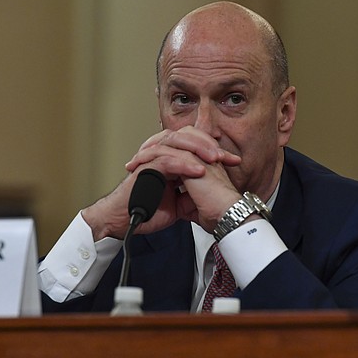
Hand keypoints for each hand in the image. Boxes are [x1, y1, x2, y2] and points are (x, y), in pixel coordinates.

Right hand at [83, 127, 240, 239]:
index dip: (214, 149)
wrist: (123, 221)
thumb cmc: (145, 210)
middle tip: (226, 157)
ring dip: (198, 149)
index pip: (194, 143)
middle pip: (186, 135)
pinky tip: (199, 171)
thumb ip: (192, 192)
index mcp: (169, 158)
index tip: (233, 161)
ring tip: (215, 160)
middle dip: (209, 144)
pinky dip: (183, 164)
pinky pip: (166, 160)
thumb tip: (212, 193)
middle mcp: (159, 153)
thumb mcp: (178, 202)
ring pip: (175, 142)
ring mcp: (150, 158)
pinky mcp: (144, 168)